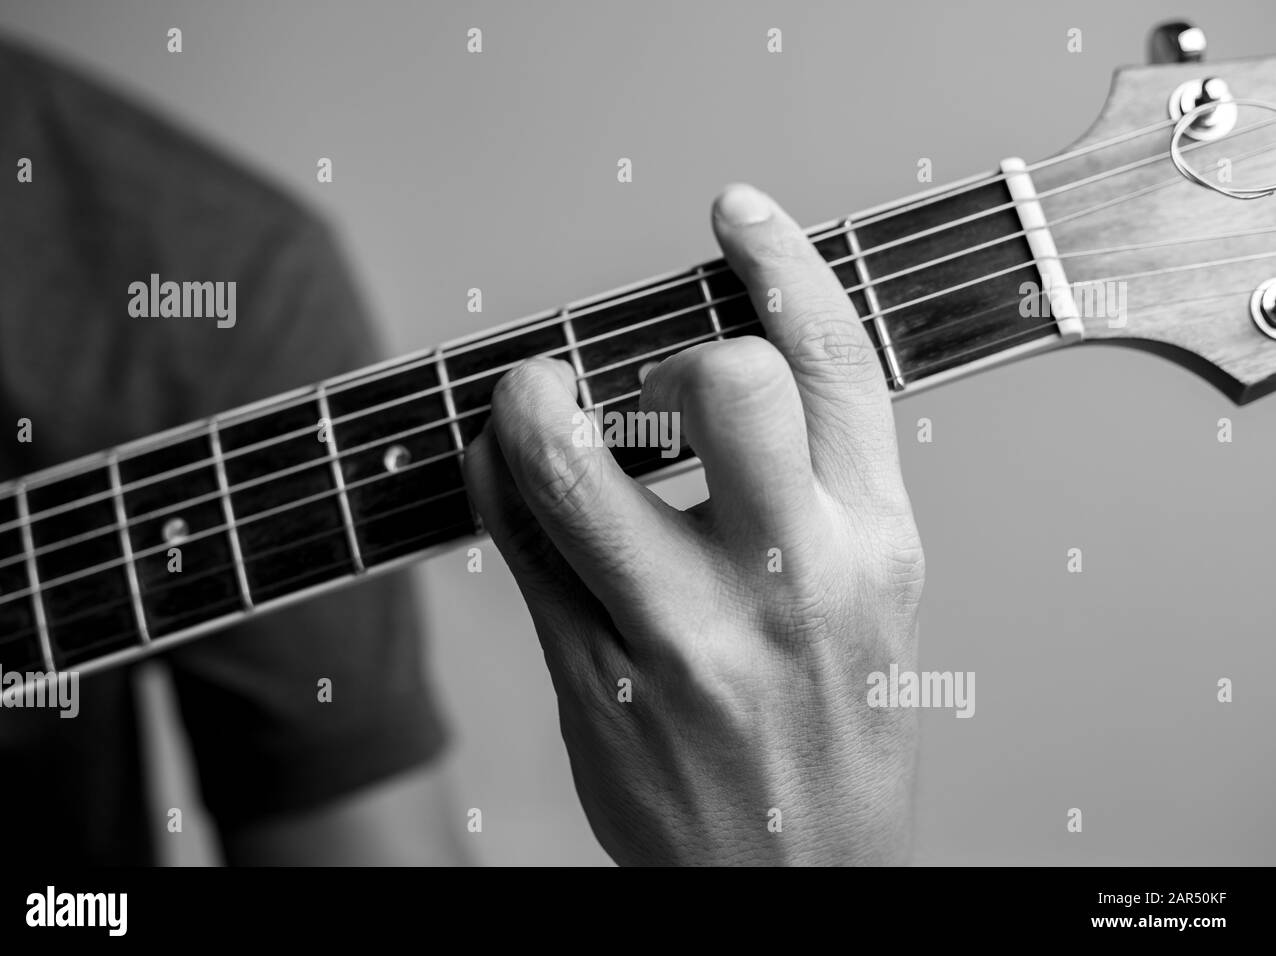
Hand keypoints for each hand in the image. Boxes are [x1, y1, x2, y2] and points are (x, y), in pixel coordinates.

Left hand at [463, 184, 924, 865]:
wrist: (796, 886)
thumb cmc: (837, 730)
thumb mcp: (875, 597)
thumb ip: (820, 484)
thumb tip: (726, 364)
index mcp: (877, 547)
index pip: (835, 366)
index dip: (782, 263)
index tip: (736, 213)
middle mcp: (787, 585)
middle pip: (719, 385)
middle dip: (667, 350)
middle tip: (640, 374)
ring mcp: (678, 639)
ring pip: (567, 462)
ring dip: (529, 398)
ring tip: (531, 394)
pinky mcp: (593, 681)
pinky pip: (514, 541)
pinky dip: (495, 478)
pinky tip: (504, 469)